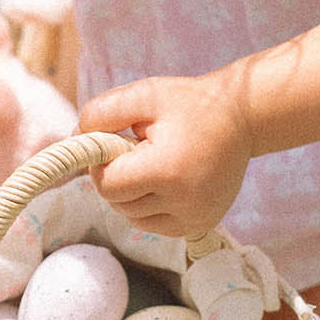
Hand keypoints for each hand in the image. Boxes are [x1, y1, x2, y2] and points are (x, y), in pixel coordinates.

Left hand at [77, 68, 250, 237]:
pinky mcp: (201, 224)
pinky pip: (155, 224)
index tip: (117, 142)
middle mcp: (184, 202)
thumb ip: (101, 113)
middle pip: (118, 204)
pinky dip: (151, 205)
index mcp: (167, 170)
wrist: (244, 118)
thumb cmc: (191, 103)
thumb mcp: (144, 94)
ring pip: (134, 217)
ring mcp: (196, 217)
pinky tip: (168, 179)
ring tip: (156, 162)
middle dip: (119, 177)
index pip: (107, 185)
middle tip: (141, 148)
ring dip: (133, 194)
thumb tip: (75, 139)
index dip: (102, 163)